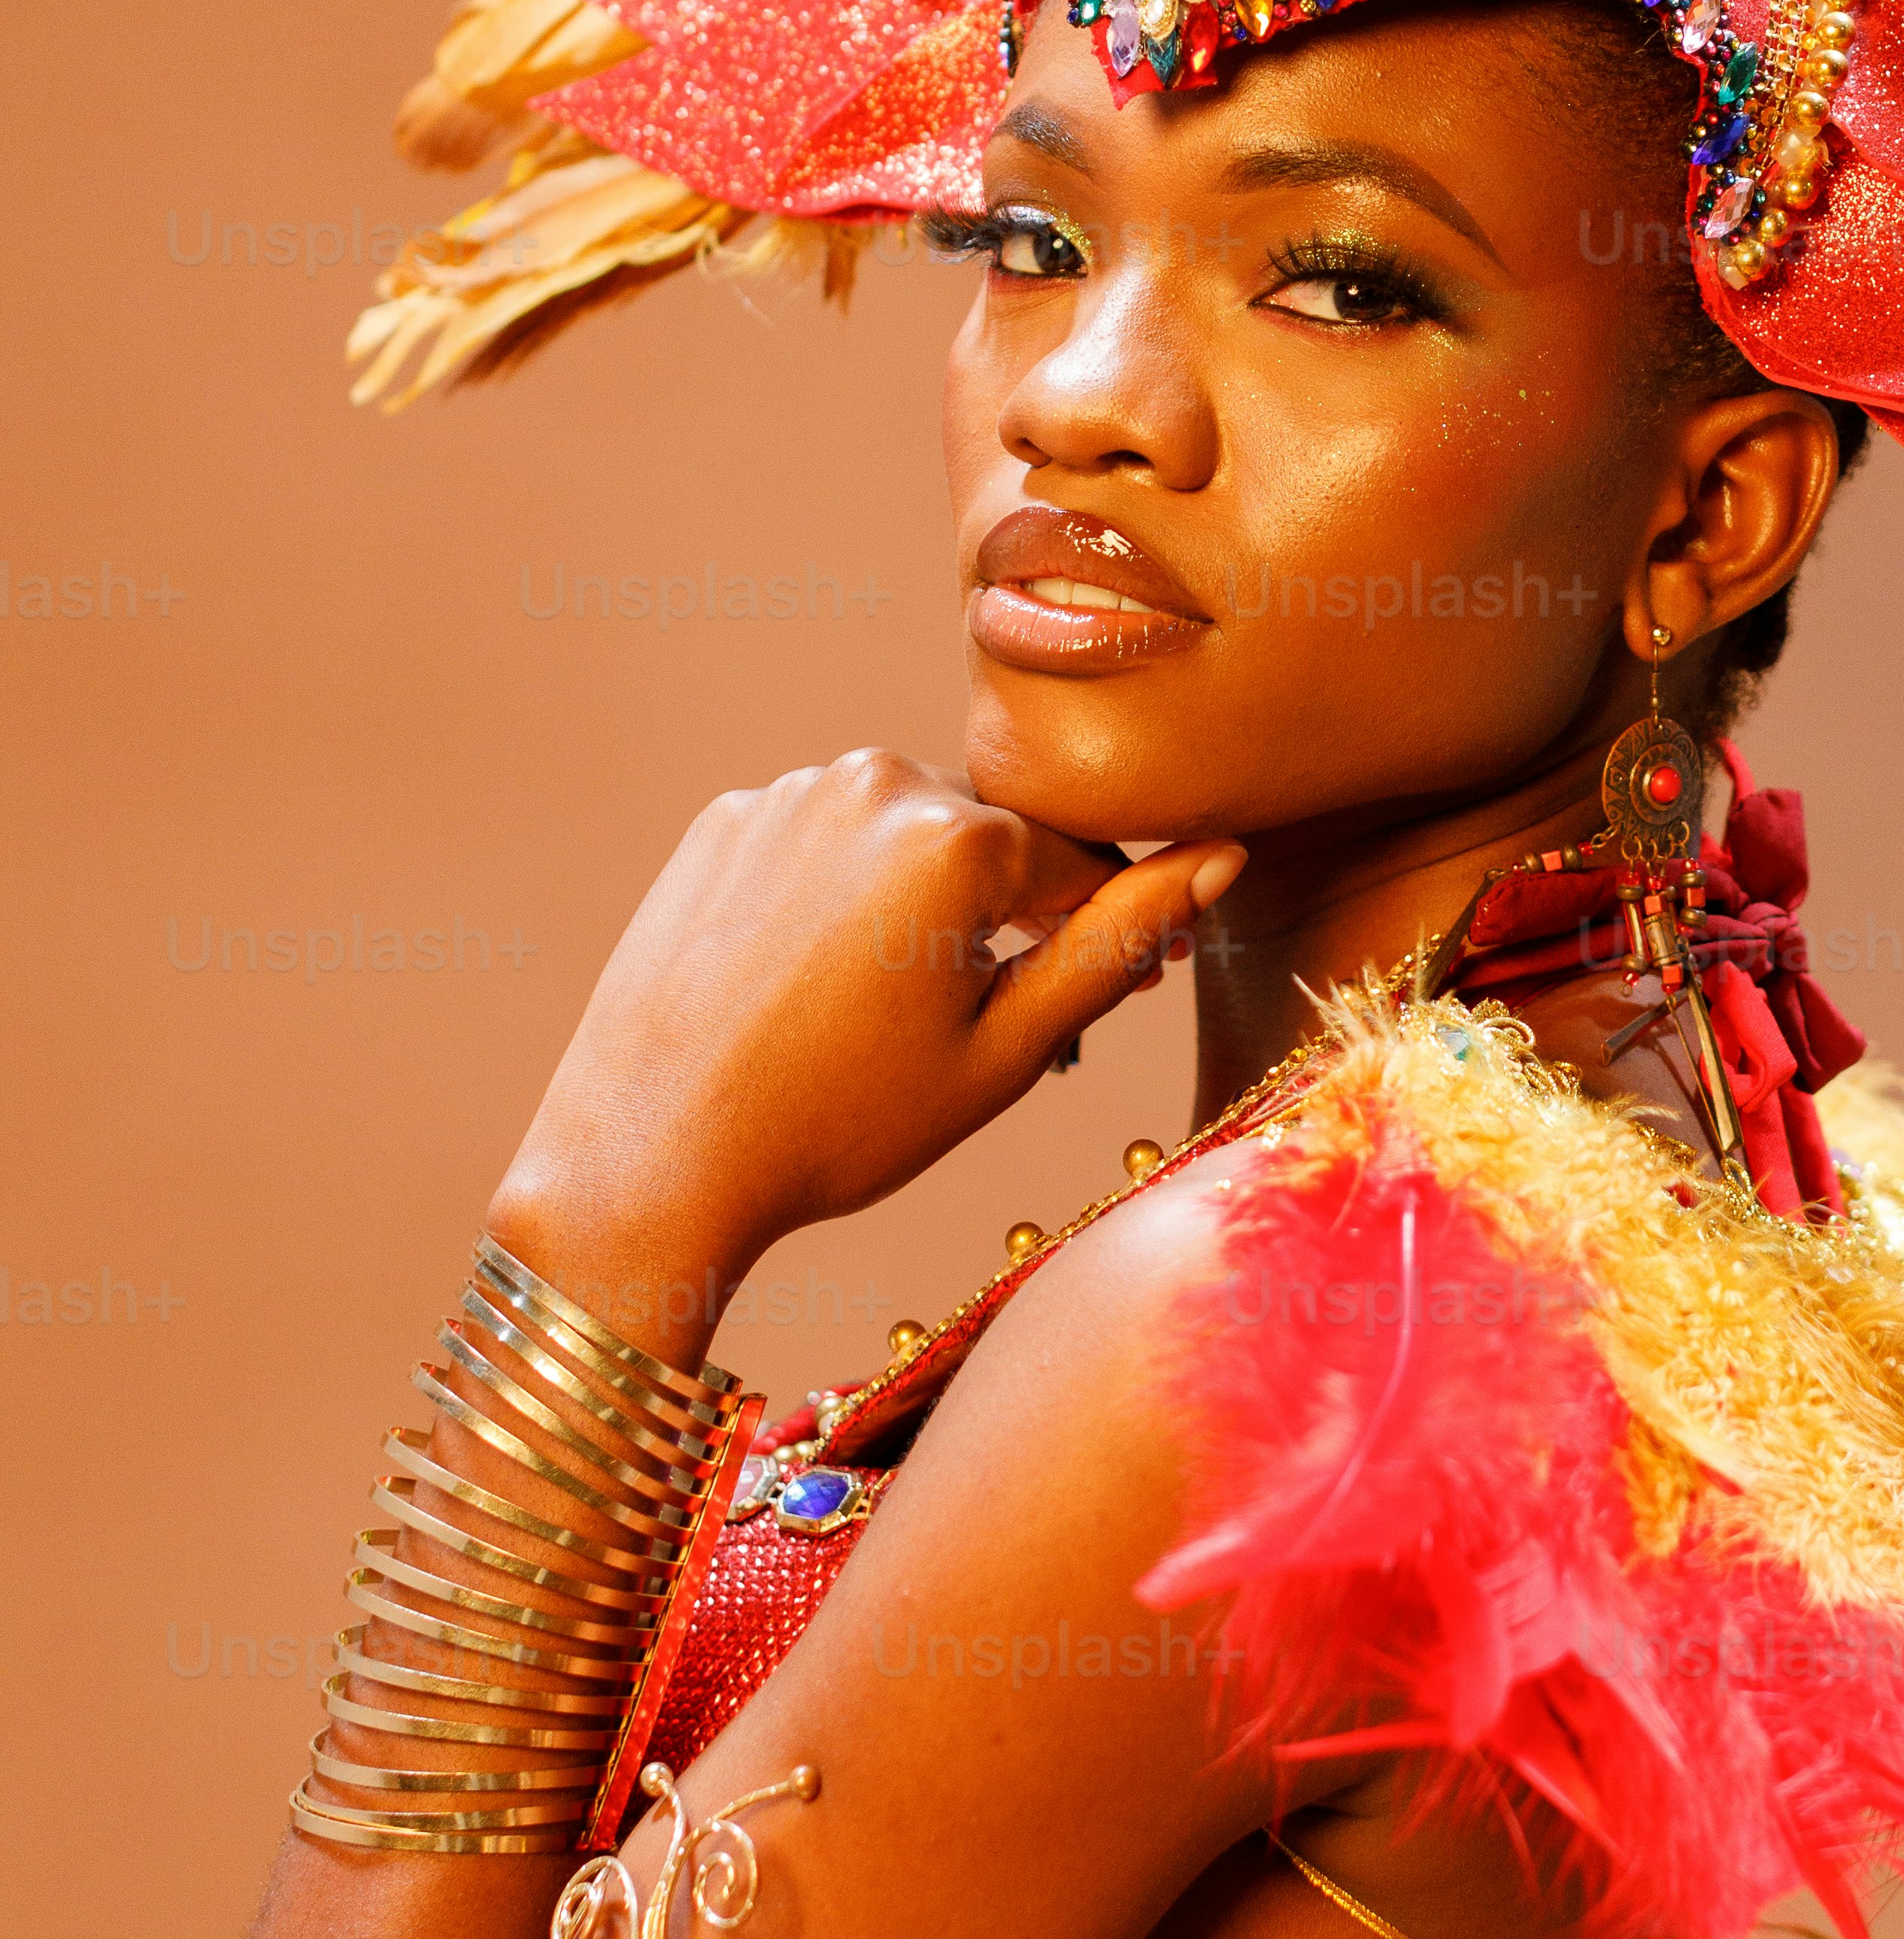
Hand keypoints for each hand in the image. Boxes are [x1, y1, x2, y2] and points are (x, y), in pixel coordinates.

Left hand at [492, 749, 1242, 1290]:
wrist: (649, 1157)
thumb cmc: (839, 1124)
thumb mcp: (1005, 1052)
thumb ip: (1119, 944)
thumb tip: (1221, 857)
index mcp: (961, 838)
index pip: (1081, 862)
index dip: (1104, 936)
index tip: (1100, 1006)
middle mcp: (876, 781)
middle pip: (988, 844)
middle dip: (1004, 920)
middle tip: (978, 1034)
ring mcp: (788, 794)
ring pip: (901, 839)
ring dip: (916, 906)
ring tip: (880, 1018)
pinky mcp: (724, 820)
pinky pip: (819, 842)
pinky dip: (836, 900)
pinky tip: (809, 988)